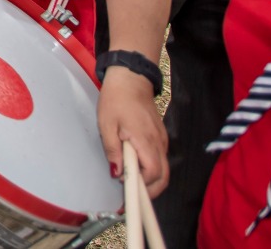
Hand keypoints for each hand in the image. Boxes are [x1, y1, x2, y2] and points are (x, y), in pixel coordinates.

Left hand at [97, 68, 168, 194]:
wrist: (131, 78)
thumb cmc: (116, 99)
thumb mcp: (106, 124)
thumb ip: (112, 150)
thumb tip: (117, 173)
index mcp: (146, 140)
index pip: (153, 173)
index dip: (141, 185)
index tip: (125, 186)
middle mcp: (160, 143)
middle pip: (163, 177)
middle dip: (149, 190)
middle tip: (130, 192)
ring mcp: (163, 140)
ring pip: (164, 169)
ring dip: (150, 179)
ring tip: (130, 178)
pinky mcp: (161, 137)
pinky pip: (161, 159)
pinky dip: (152, 168)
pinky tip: (136, 165)